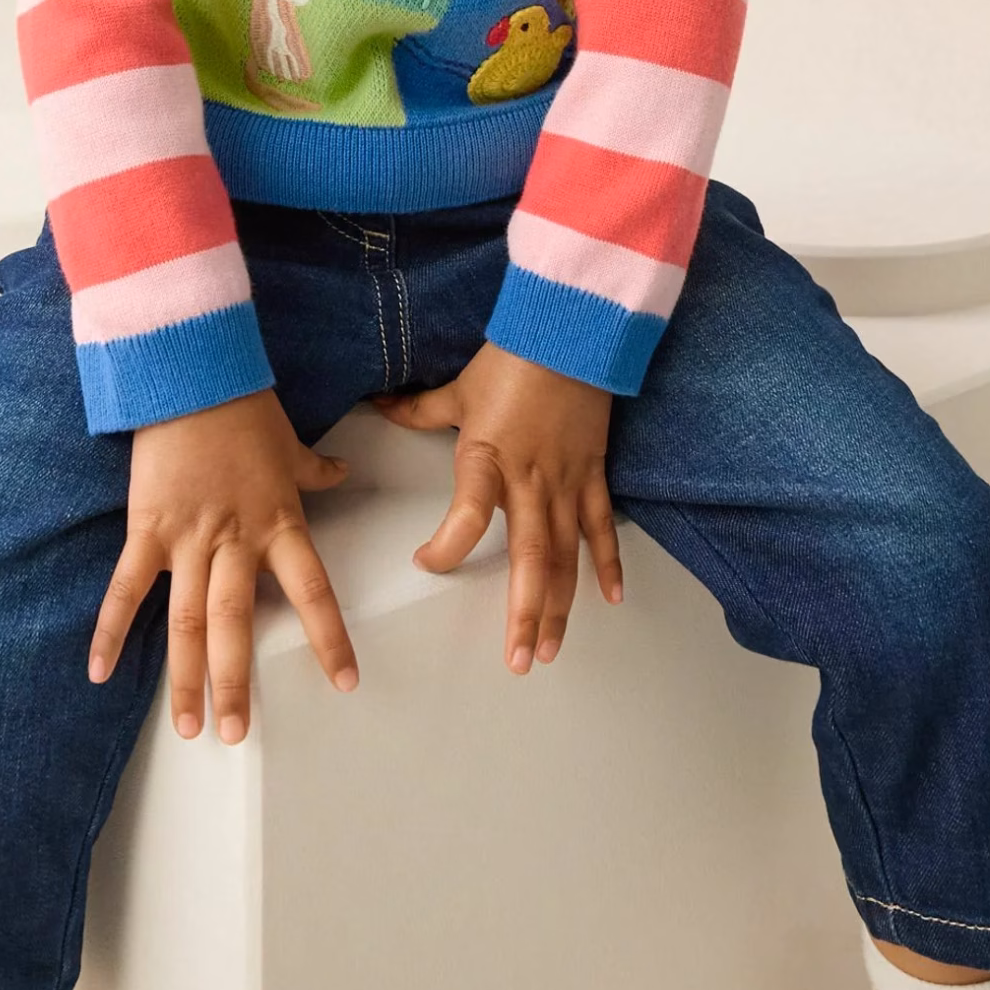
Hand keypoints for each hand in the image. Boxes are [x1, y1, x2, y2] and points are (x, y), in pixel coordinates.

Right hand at [89, 388, 358, 743]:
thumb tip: (343, 473)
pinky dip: (110, 630)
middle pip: (234, 623)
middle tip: (234, 734)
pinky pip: (127, 588)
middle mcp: (235, 540)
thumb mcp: (291, 444)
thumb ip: (315, 471)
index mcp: (279, 523)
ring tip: (187, 725)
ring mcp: (188, 537)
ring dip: (184, 676)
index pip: (313, 591)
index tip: (345, 683)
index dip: (329, 639)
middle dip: (235, 682)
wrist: (191, 372)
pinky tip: (99, 671)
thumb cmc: (243, 407)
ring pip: (184, 620)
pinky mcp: (146, 527)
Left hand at [373, 343, 621, 673]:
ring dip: (560, 604)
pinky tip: (610, 599)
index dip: (447, 546)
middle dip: (523, 612)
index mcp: (488, 458)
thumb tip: (380, 406)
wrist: (572, 331)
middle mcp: (530, 479)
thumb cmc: (514, 357)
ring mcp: (567, 480)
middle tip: (516, 659)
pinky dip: (607, 562)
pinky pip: (601, 526)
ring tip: (549, 649)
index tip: (425, 562)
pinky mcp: (593, 473)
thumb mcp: (457, 388)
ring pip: (566, 554)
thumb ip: (419, 410)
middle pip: (530, 556)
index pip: (468, 515)